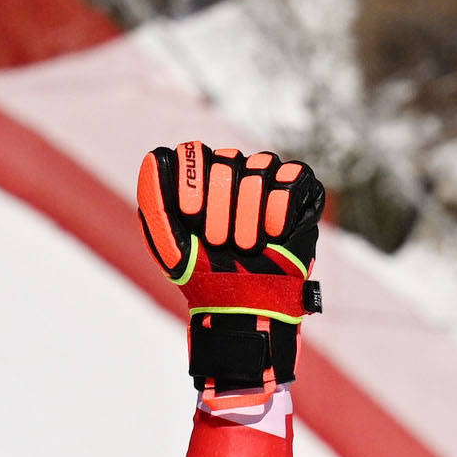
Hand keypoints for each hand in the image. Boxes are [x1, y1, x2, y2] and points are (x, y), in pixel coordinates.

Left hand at [138, 142, 324, 395]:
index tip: (191, 215)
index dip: (193, 181)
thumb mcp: (169, 243)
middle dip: (223, 207)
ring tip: (248, 246)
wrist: (246, 303)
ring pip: (261, 167)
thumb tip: (154, 155)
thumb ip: (155, 200)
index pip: (195, 152)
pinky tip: (274, 234)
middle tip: (221, 242)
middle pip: (229, 160)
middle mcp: (235, 172)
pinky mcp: (301, 191)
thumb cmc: (205, 273)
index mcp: (201, 178)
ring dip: (251, 213)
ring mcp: (268, 180)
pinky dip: (281, 208)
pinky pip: (292, 177)